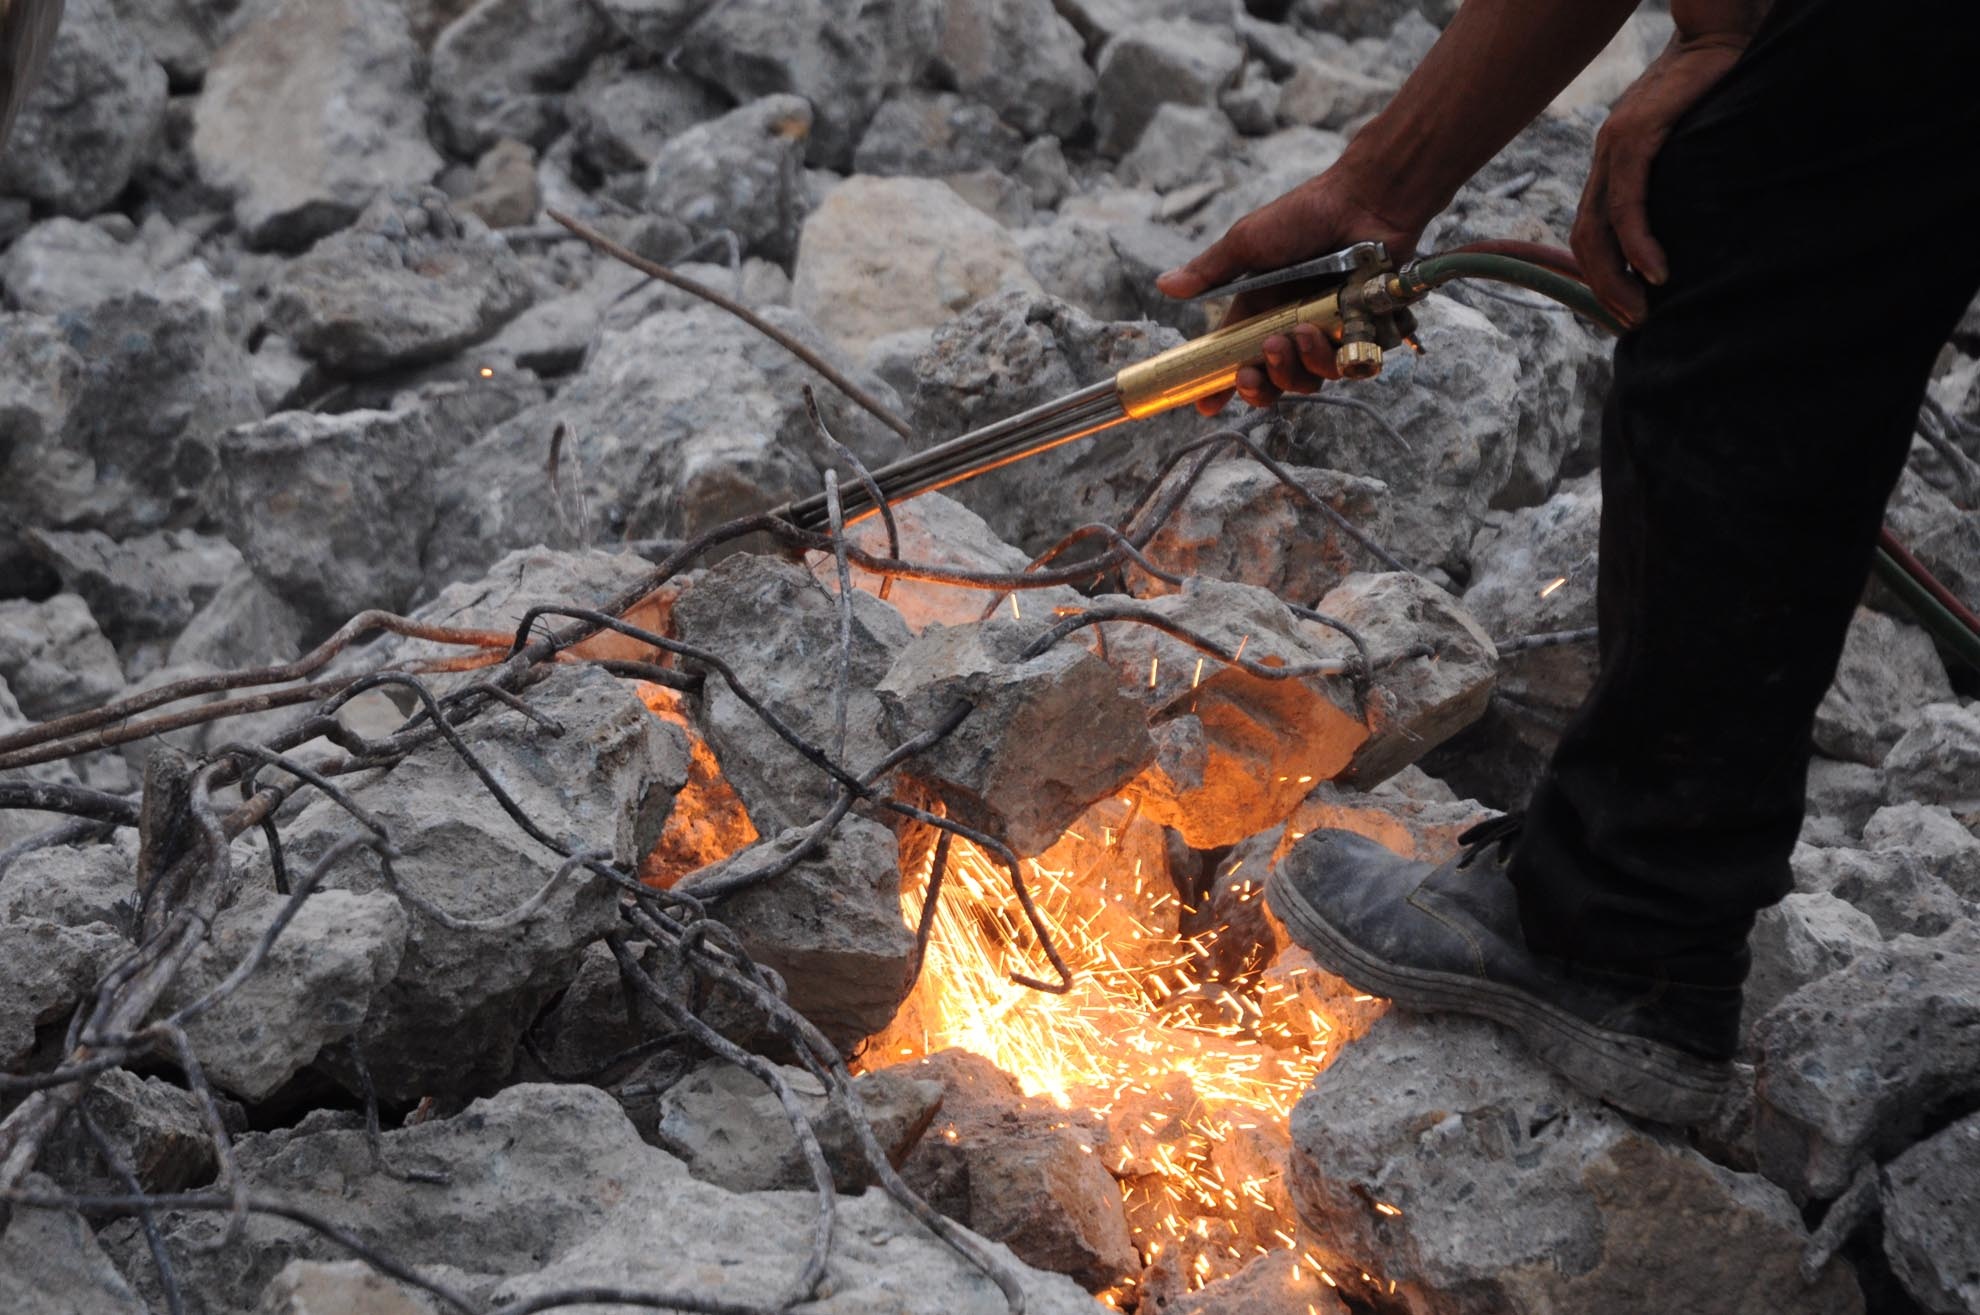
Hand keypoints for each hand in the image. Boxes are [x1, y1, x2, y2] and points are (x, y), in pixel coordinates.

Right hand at [1156, 167, 1423, 413]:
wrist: (1363, 202)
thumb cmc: (1306, 215)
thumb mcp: (1248, 243)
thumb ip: (1209, 271)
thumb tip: (1163, 285)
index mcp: (1260, 310)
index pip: (1234, 357)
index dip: (1219, 385)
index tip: (1206, 405)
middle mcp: (1291, 326)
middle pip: (1271, 381)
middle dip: (1258, 386)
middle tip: (1251, 371)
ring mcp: (1327, 333)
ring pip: (1306, 380)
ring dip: (1294, 368)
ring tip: (1296, 335)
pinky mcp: (1360, 334)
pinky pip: (1343, 369)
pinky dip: (1331, 358)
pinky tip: (1326, 330)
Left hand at [1571, 30, 1750, 325]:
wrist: (1720, 34)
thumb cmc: (1714, 90)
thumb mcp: (1688, 147)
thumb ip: (1676, 184)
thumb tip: (1689, 234)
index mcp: (1613, 165)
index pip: (1592, 232)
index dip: (1602, 275)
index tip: (1625, 310)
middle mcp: (1605, 159)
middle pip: (1586, 239)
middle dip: (1605, 287)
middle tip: (1633, 323)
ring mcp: (1615, 147)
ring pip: (1598, 228)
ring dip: (1617, 276)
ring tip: (1642, 308)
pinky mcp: (1636, 136)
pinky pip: (1627, 202)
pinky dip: (1638, 242)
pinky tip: (1655, 270)